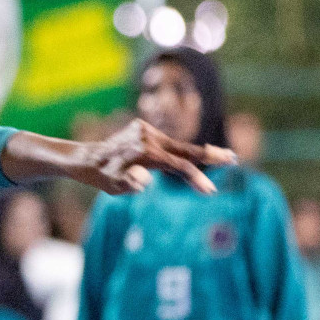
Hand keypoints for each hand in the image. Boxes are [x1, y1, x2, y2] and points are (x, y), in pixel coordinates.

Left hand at [74, 119, 234, 195]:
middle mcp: (148, 137)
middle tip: (233, 158)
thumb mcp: (111, 186)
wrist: (86, 158)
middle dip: (211, 155)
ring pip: (177, 146)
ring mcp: (146, 131)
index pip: (177, 166)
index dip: (195, 178)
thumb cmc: (101, 177)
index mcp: (145, 153)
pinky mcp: (144, 129)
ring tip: (225, 157)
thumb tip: (145, 180)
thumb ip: (129, 183)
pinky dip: (180, 151)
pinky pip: (166, 144)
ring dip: (199, 153)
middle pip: (185, 149)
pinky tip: (188, 157)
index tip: (210, 190)